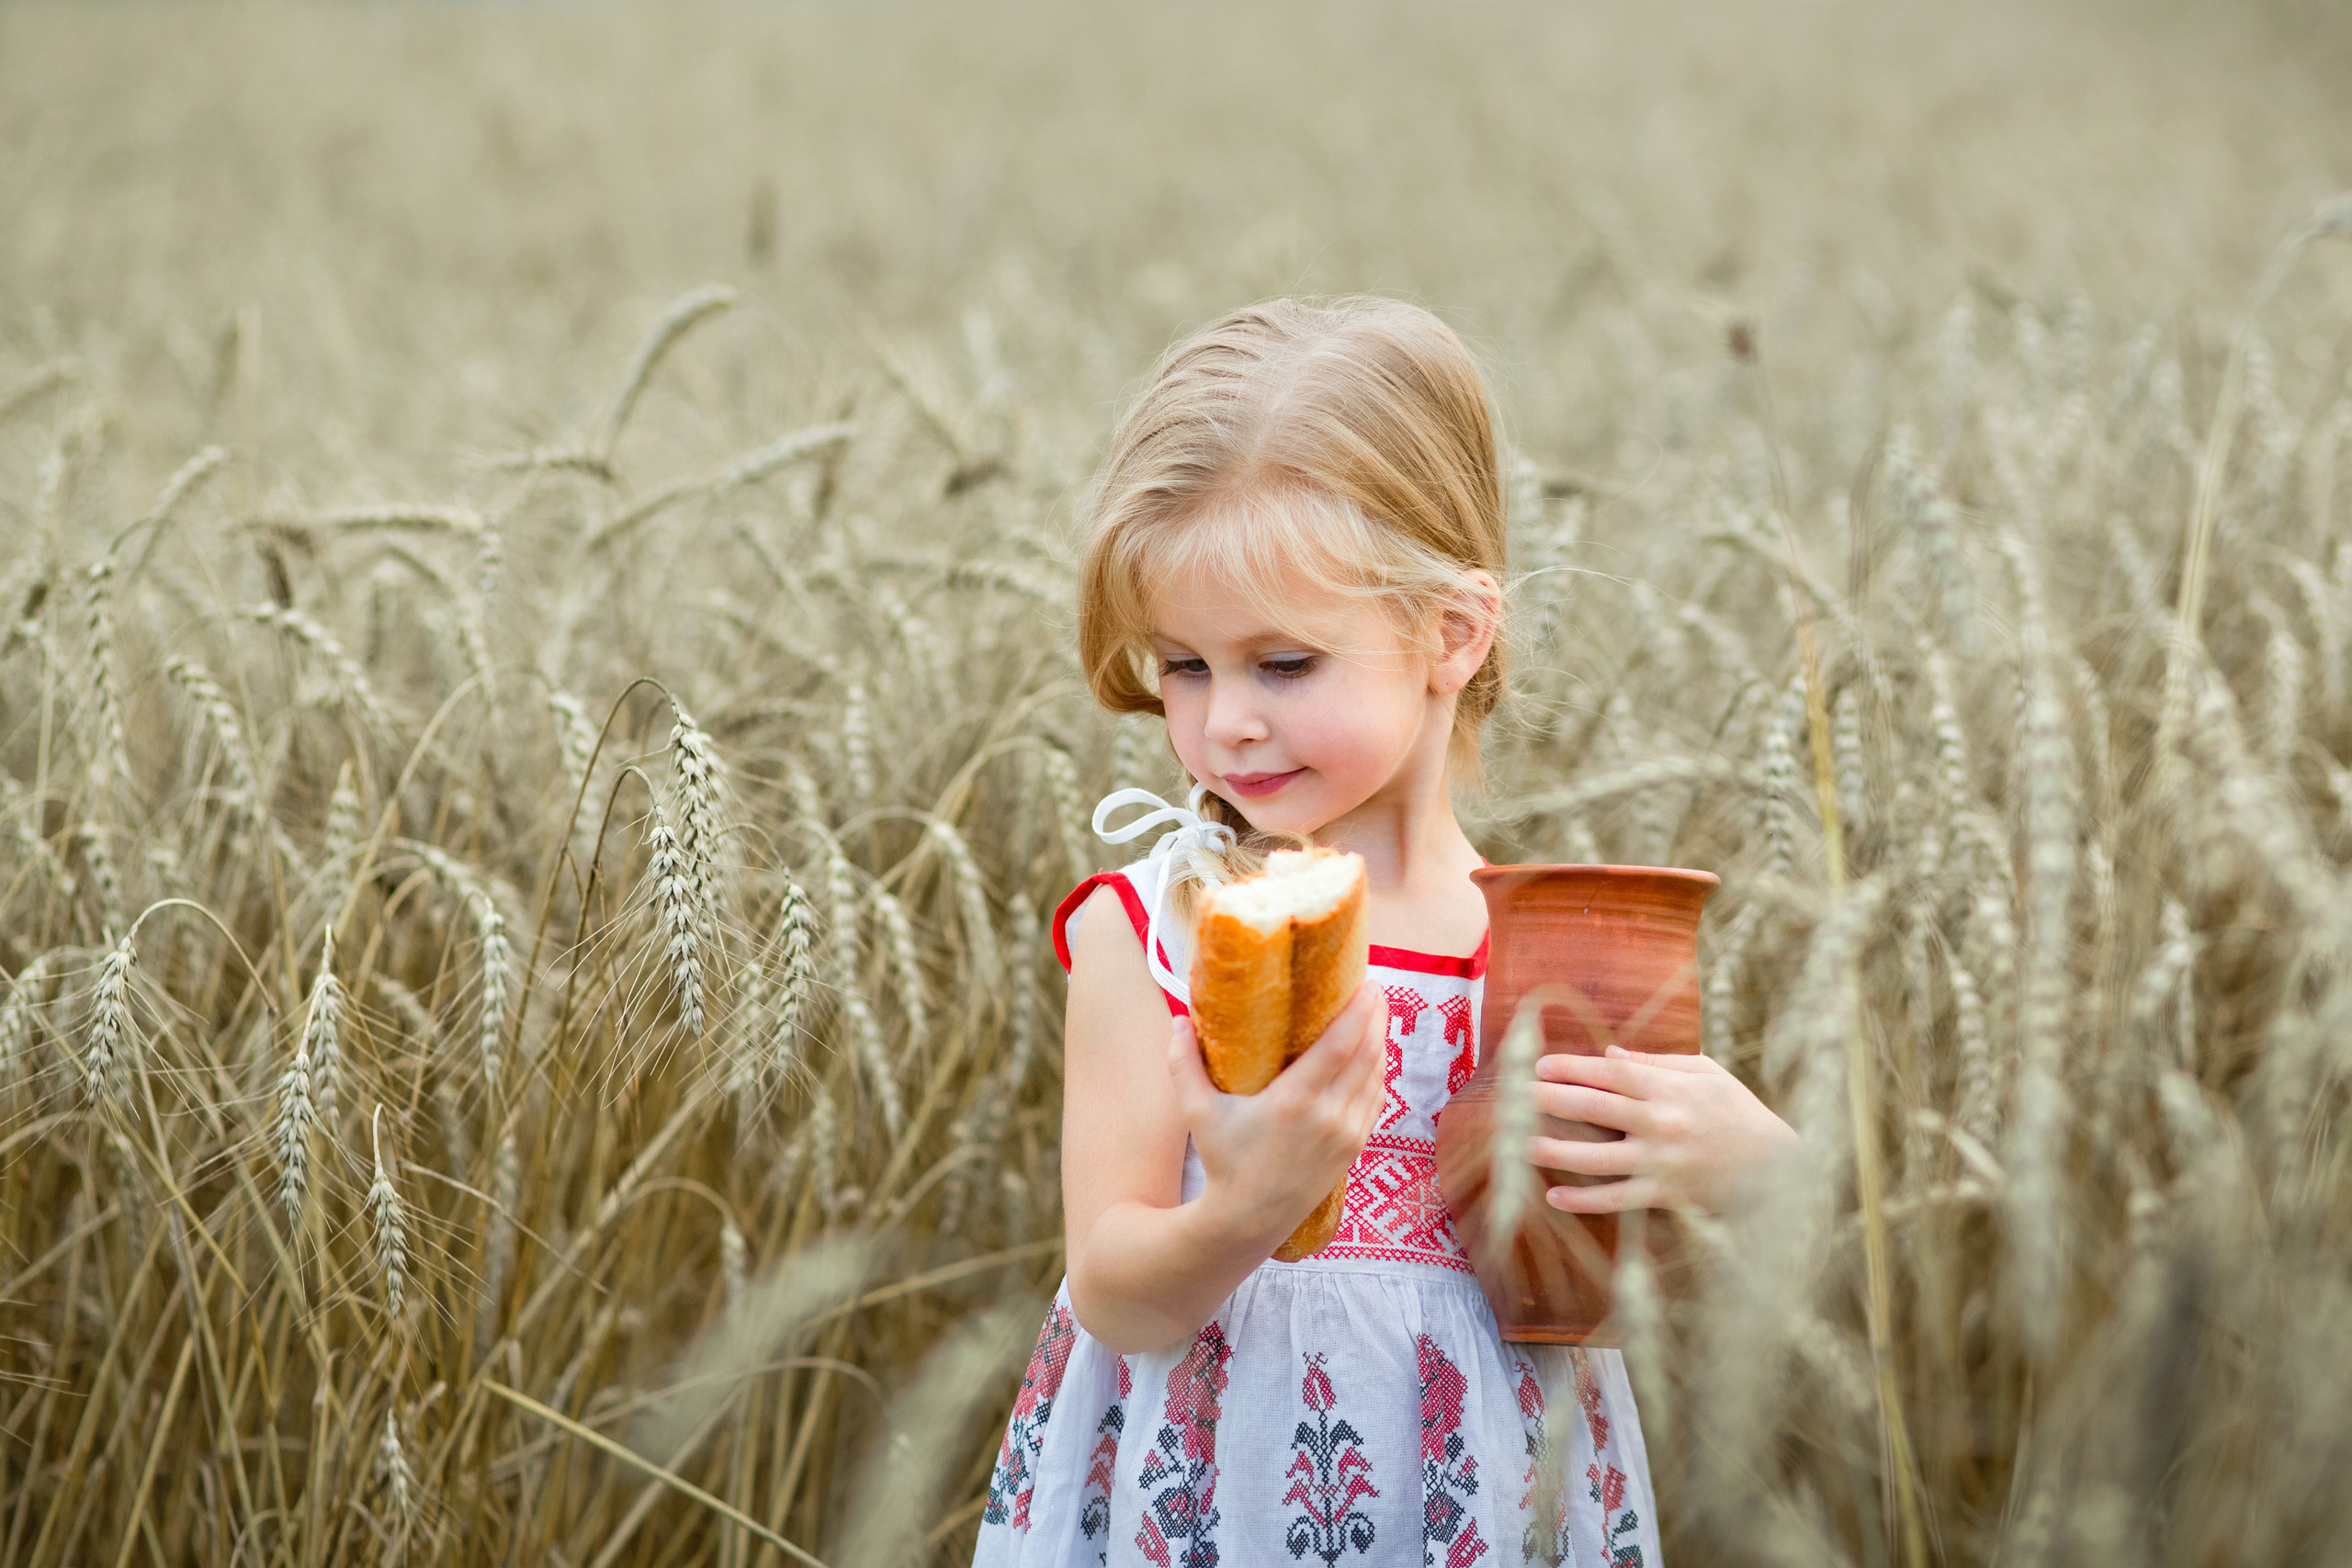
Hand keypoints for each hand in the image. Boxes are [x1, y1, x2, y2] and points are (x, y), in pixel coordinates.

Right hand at [1166, 983, 1384, 1253]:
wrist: (1250, 1219)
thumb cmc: (1223, 1161)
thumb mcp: (1197, 1113)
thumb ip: (1183, 1064)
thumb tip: (1178, 1020)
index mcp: (1295, 1101)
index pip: (1340, 1045)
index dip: (1359, 1011)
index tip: (1367, 983)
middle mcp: (1329, 1116)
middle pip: (1368, 1054)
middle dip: (1375, 1016)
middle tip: (1372, 987)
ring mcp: (1347, 1133)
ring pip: (1376, 1075)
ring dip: (1379, 1041)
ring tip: (1374, 1013)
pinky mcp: (1354, 1147)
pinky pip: (1376, 1099)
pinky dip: (1378, 1071)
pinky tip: (1373, 1054)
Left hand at [1526, 1046, 1798, 1214]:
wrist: (1777, 1167)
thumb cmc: (1739, 1112)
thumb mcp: (1708, 1074)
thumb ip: (1660, 1062)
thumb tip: (1611, 1052)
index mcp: (1671, 1089)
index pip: (1612, 1073)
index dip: (1573, 1067)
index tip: (1541, 1065)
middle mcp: (1662, 1123)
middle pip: (1598, 1108)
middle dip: (1555, 1100)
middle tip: (1519, 1096)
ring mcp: (1662, 1162)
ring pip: (1599, 1157)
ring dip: (1558, 1151)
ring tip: (1523, 1146)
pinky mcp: (1666, 1194)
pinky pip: (1617, 1199)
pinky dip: (1584, 1200)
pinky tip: (1554, 1196)